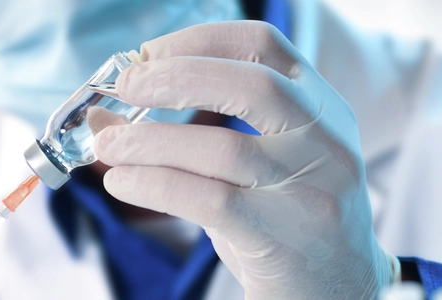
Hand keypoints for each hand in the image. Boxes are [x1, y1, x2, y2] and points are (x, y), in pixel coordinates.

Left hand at [89, 21, 397, 298]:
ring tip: (108, 145)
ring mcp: (310, 189)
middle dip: (176, 77)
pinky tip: (125, 182)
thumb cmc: (289, 224)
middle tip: (127, 87)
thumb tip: (101, 117)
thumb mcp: (253, 169)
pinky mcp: (284, 235)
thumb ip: (188, 137)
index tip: (150, 53)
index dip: (201, 40)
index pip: (266, 47)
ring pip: (221, 147)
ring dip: (149, 141)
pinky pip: (206, 199)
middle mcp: (326, 142)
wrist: (339, 293)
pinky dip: (153, 184)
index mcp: (324, 108)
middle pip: (252, 84)